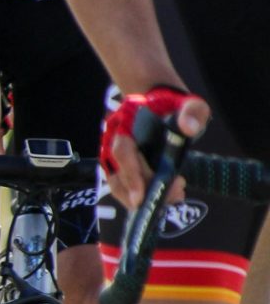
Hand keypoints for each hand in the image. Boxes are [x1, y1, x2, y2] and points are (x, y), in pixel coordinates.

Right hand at [100, 85, 207, 211]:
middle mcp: (112, 138)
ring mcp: (112, 153)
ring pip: (116, 183)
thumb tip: (189, 128)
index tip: (141, 196)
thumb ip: (192, 112)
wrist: (161, 106)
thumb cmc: (175, 106)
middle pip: (117, 173)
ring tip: (172, 198)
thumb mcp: (190, 105)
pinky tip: (164, 195)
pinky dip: (140, 194)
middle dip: (142, 191)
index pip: (122, 151)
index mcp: (125, 122)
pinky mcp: (119, 165)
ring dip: (139, 197)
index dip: (130, 174)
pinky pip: (122, 185)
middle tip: (173, 197)